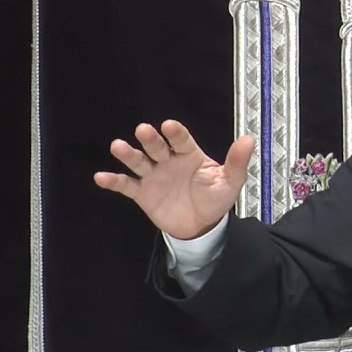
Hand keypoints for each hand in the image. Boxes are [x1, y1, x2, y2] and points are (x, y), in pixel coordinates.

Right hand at [94, 121, 253, 239]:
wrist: (202, 226)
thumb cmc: (215, 198)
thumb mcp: (230, 181)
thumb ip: (237, 162)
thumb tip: (249, 139)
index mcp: (190, 155)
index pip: (182, 140)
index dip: (176, 133)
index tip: (170, 126)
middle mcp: (169, 161)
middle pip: (157, 147)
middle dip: (151, 139)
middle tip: (143, 130)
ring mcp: (154, 176)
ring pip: (139, 162)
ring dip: (128, 154)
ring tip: (118, 146)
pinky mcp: (142, 193)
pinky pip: (126, 185)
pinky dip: (113, 181)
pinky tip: (101, 177)